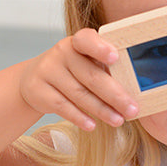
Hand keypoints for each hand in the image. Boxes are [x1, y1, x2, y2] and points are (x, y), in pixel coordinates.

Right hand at [20, 29, 138, 130]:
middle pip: (91, 76)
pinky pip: (62, 106)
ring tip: (118, 121)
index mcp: (78, 42)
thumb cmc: (72, 71)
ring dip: (101, 110)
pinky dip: (79, 117)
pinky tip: (92, 125)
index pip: (87, 40)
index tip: (115, 58)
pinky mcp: (38, 90)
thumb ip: (105, 71)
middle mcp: (62, 52)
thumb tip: (133, 94)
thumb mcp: (86, 63)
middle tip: (132, 110)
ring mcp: (48, 70)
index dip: (100, 48)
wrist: (33, 78)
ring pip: (79, 94)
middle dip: (115, 95)